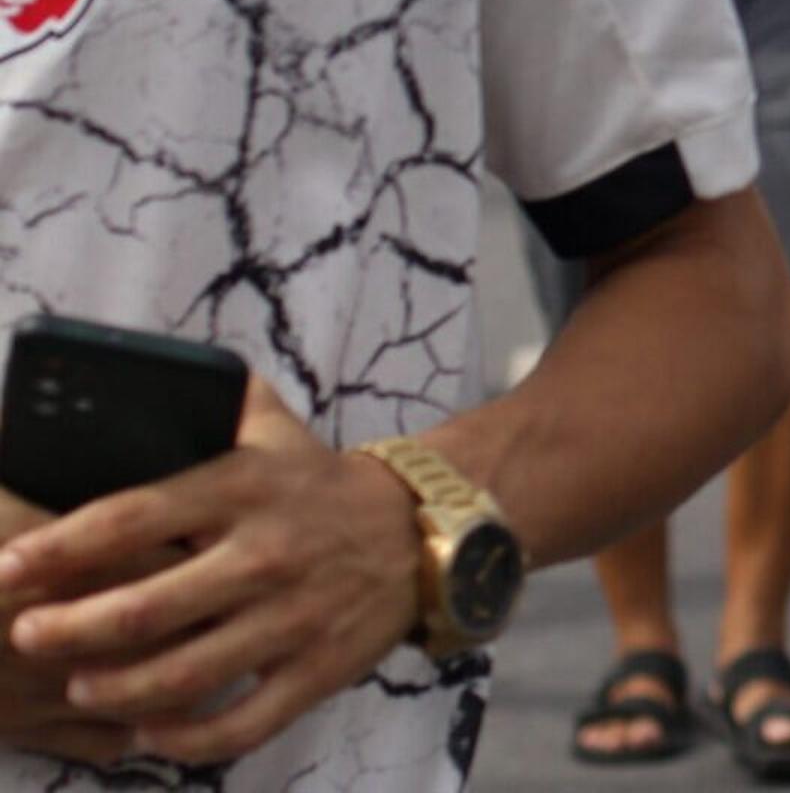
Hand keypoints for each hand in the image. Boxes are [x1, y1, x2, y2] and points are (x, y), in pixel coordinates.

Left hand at [0, 377, 427, 766]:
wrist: (425, 527)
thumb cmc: (322, 482)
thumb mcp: (273, 427)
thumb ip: (213, 397)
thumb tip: (137, 373)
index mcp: (245, 489)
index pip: (133, 517)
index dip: (59, 547)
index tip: (8, 566)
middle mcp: (266, 554)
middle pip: (145, 608)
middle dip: (67, 629)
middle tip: (25, 633)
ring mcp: (294, 617)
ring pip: (185, 674)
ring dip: (116, 690)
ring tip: (79, 686)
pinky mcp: (319, 670)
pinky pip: (243, 723)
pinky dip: (188, 740)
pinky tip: (150, 733)